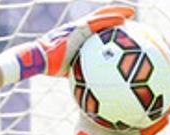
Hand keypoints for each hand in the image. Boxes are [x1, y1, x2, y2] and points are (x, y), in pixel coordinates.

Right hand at [9, 5, 133, 80]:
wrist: (38, 60)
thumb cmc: (49, 67)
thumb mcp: (69, 69)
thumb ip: (82, 72)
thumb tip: (92, 87)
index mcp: (75, 37)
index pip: (94, 28)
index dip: (106, 26)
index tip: (118, 27)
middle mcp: (78, 29)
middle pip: (99, 18)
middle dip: (114, 15)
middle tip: (129, 15)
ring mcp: (78, 27)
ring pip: (101, 15)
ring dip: (117, 12)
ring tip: (131, 12)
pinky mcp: (79, 28)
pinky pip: (99, 21)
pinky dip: (112, 18)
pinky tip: (125, 18)